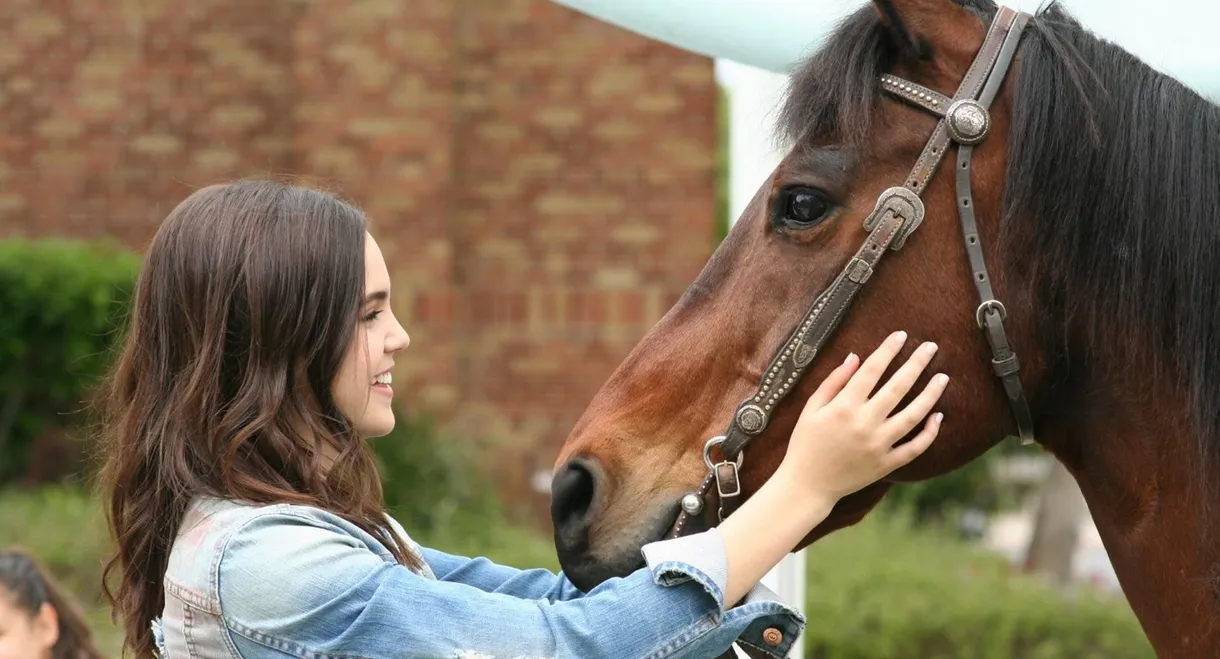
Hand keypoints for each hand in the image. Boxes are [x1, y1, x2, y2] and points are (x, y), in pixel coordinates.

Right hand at [775, 330, 946, 502]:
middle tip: (931, 347)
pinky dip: (929, 433)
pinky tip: (937, 416)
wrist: (807, 485)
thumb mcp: (812, 408)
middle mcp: (864, 424)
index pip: (872, 370)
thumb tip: (856, 357)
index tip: (901, 335)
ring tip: (943, 377)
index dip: (887, 350)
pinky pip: (914, 448)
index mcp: (843, 407)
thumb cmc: (805, 442)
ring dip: (930, 395)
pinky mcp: (886, 464)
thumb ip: (834, 381)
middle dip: (916, 364)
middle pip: (898, 387)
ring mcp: (878, 445)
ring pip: (912, 416)